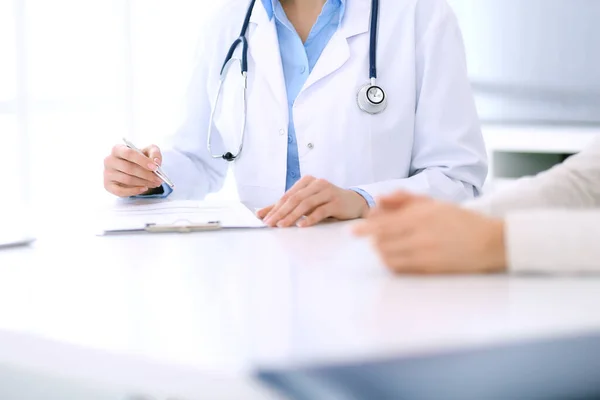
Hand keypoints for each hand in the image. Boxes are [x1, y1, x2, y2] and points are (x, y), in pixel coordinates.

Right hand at [103, 144, 163, 197]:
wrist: (133, 169)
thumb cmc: (140, 158)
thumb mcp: (149, 151)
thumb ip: (154, 153)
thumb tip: (156, 162)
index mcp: (118, 149)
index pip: (128, 153)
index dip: (142, 160)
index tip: (154, 167)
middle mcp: (109, 160)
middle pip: (129, 168)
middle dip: (146, 175)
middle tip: (158, 179)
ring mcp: (107, 173)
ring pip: (127, 180)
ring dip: (144, 183)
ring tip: (155, 183)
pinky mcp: (108, 185)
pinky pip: (121, 191)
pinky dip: (134, 191)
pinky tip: (144, 188)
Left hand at [256, 176, 369, 227]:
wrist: (354, 202)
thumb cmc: (327, 202)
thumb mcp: (307, 203)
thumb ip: (286, 207)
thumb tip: (262, 213)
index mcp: (307, 181)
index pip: (288, 195)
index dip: (275, 207)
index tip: (265, 219)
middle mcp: (317, 183)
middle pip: (295, 199)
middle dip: (281, 212)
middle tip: (270, 223)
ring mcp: (328, 192)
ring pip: (306, 204)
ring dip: (292, 216)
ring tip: (282, 225)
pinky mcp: (336, 202)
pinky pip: (321, 210)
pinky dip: (310, 218)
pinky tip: (301, 225)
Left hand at [353, 192, 506, 273]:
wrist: (491, 242)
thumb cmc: (461, 221)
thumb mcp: (435, 204)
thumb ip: (406, 199)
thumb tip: (380, 198)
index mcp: (422, 216)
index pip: (384, 224)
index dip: (365, 229)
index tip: (353, 231)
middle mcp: (421, 235)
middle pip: (383, 242)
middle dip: (375, 240)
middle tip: (375, 238)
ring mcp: (425, 254)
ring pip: (389, 256)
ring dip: (383, 252)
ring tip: (387, 248)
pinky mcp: (430, 269)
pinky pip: (401, 269)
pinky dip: (393, 264)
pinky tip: (397, 259)